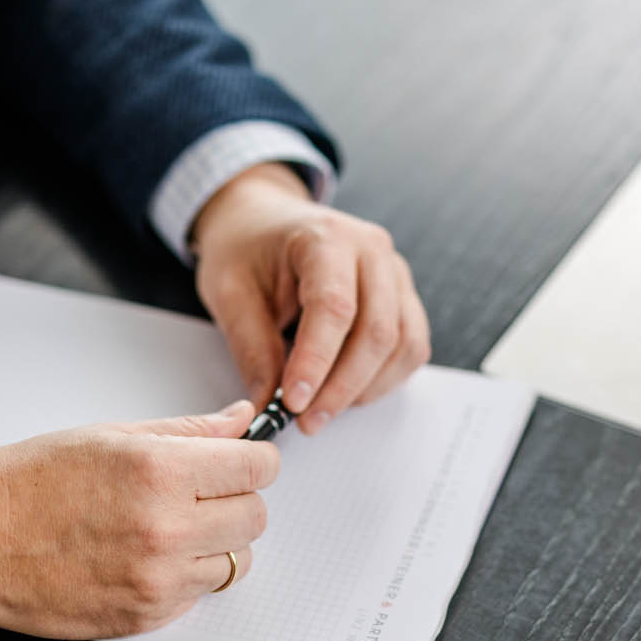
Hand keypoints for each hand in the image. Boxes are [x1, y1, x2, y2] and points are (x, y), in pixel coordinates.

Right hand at [0, 401, 276, 638]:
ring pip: (236, 561)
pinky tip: (142, 558)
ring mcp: (158, 578)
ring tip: (166, 529)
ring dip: (214, 545)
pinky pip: (198, 595)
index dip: (250, 462)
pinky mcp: (146, 616)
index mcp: (161, 471)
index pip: (259, 468)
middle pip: (257, 517)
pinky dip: (183, 578)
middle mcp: (167, 527)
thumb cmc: (28, 483)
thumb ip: (186, 431)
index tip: (235, 464)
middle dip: (235, 502)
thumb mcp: (109, 436)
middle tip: (197, 496)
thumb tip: (241, 419)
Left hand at [190, 162, 430, 435]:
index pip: (334, 308)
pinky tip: (347, 392)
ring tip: (322, 410)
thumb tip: (268, 404)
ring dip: (365, 389)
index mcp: (327, 237)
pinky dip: (383, 380)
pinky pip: (411, 348)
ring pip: (403, 345)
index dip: (316, 362)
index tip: (292, 402)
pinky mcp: (403, 298)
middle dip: (342, 387)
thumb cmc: (246, 249)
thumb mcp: (229, 292)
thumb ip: (251, 348)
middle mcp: (373, 250)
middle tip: (306, 421)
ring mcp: (395, 273)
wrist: (264, 220)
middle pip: (378, 332)